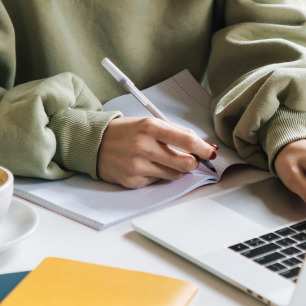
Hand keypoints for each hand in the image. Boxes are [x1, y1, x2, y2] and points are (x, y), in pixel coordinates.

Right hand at [97, 116, 216, 188]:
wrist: (93, 143)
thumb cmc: (124, 132)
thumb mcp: (148, 123)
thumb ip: (175, 132)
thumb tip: (202, 144)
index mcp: (150, 127)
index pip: (187, 139)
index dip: (203, 148)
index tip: (211, 152)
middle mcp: (144, 146)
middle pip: (185, 162)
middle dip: (193, 162)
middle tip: (191, 159)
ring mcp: (137, 165)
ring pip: (174, 175)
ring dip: (175, 169)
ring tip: (161, 160)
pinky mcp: (133, 181)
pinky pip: (157, 181)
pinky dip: (157, 175)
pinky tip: (145, 166)